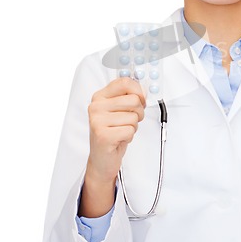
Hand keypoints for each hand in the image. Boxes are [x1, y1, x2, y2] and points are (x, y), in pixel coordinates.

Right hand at [79, 77, 144, 217]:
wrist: (102, 159)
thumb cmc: (113, 132)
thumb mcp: (118, 110)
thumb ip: (128, 97)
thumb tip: (144, 90)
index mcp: (100, 96)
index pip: (125, 82)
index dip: (139, 90)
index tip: (141, 99)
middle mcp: (96, 106)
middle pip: (134, 100)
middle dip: (138, 112)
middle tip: (129, 121)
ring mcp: (97, 121)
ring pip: (134, 116)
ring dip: (133, 126)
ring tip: (121, 131)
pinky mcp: (103, 135)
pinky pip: (130, 130)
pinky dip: (130, 136)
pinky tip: (119, 139)